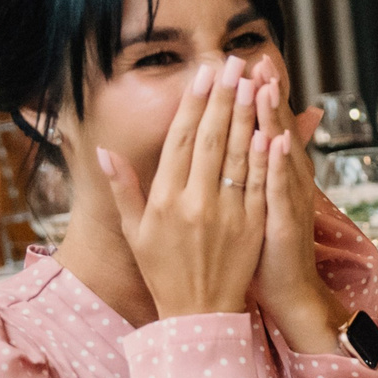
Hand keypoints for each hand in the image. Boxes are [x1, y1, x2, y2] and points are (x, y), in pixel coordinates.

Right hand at [98, 54, 267, 318]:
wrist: (198, 314)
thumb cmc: (163, 271)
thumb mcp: (135, 232)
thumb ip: (124, 189)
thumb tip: (106, 152)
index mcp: (163, 200)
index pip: (179, 142)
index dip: (192, 106)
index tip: (202, 75)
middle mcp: (194, 203)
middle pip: (210, 140)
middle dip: (222, 99)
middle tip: (232, 63)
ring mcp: (226, 214)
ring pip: (237, 156)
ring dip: (247, 116)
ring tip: (254, 83)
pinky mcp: (252, 226)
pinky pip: (259, 185)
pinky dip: (265, 156)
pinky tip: (272, 128)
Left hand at [251, 82, 345, 353]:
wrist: (291, 291)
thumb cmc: (269, 248)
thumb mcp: (266, 201)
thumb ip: (263, 167)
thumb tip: (268, 135)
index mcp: (278, 176)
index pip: (268, 127)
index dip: (261, 94)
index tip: (251, 61)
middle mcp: (288, 182)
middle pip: (277, 130)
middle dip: (267, 94)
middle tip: (259, 60)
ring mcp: (290, 201)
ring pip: (281, 153)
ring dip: (274, 118)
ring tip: (265, 87)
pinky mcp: (286, 222)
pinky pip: (280, 189)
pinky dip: (279, 164)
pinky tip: (275, 140)